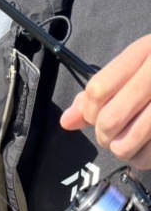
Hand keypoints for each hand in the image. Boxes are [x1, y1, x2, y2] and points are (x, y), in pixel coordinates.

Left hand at [60, 35, 150, 169]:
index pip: (97, 91)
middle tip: (114, 132)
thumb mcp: (138, 66)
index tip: (97, 114)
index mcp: (146, 51)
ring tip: (131, 139)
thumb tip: (67, 121)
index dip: (90, 111)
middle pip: (108, 121)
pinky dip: (143, 158)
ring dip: (123, 149)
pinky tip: (147, 146)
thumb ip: (101, 92)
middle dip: (104, 135)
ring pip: (125, 144)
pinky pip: (148, 156)